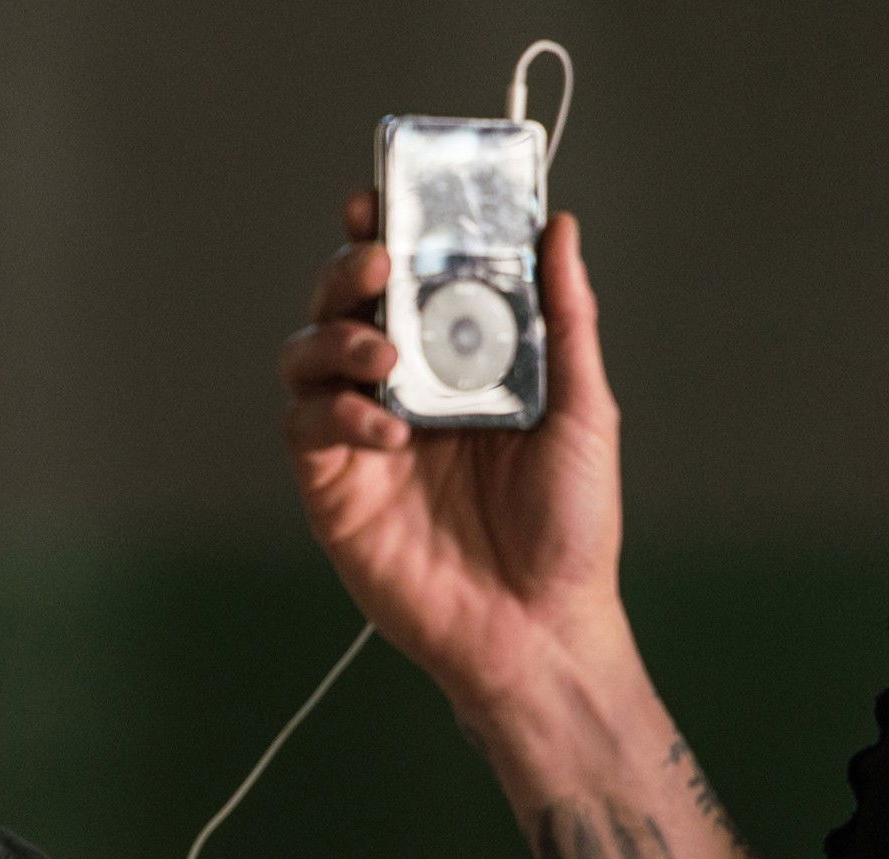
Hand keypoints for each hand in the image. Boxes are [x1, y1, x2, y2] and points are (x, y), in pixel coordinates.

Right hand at [279, 191, 626, 709]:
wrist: (539, 627)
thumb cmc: (569, 528)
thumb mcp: (584, 411)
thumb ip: (565, 319)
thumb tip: (559, 230)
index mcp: (457, 363)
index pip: (407, 282)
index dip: (387, 235)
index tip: (384, 201)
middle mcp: (401, 390)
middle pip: (343, 305)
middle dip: (348, 272)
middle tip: (378, 264)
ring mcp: (361, 437)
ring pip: (305, 356)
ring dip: (336, 338)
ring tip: (382, 354)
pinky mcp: (333, 487)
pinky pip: (306, 427)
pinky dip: (335, 413)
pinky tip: (386, 429)